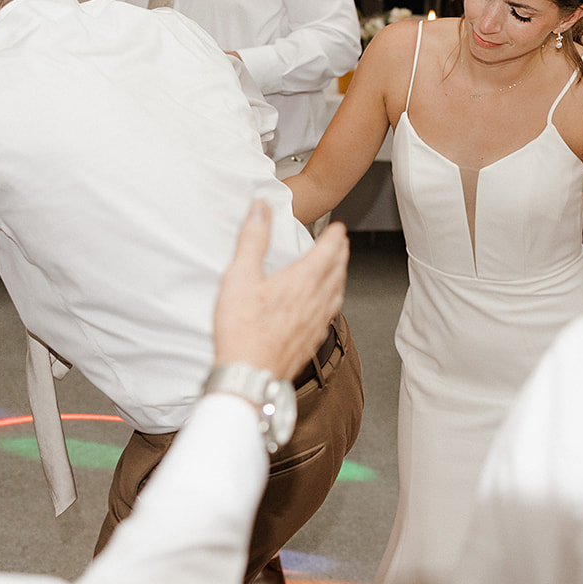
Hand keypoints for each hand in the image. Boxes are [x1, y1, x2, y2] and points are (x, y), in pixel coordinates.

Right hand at [213, 201, 348, 380]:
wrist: (249, 375)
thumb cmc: (243, 330)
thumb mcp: (240, 276)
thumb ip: (253, 239)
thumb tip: (260, 209)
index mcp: (302, 282)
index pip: (327, 252)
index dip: (335, 237)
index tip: (339, 228)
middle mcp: (315, 301)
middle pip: (337, 271)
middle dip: (341, 254)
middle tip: (342, 244)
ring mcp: (315, 323)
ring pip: (336, 293)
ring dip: (340, 276)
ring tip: (339, 269)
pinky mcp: (311, 341)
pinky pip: (330, 314)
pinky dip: (333, 301)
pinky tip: (327, 306)